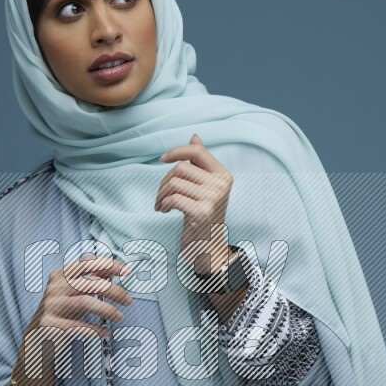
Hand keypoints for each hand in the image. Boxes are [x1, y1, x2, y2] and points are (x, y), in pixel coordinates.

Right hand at [17, 255, 133, 380]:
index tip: (126, 270)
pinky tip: (105, 332)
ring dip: (107, 309)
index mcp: (60, 275)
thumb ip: (89, 282)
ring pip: (85, 302)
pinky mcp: (50, 324)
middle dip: (114, 291)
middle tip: (128, 300)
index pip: (86, 263)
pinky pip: (78, 325)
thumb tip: (113, 272)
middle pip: (90, 282)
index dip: (108, 264)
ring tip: (119, 317)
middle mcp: (54, 287)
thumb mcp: (73, 294)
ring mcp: (51, 305)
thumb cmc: (61, 314)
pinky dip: (95, 329)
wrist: (37, 339)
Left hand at [154, 133, 233, 273]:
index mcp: (223, 175)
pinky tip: (164, 211)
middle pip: (181, 168)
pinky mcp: (202, 213)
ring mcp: (213, 199)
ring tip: (161, 204)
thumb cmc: (203, 216)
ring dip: (161, 194)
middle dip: (164, 181)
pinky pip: (173, 198)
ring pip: (175, 183)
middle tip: (161, 196)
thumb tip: (195, 137)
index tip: (162, 159)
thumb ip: (200, 164)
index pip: (198, 152)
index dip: (177, 151)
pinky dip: (163, 204)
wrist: (208, 248)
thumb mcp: (204, 187)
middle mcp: (221, 185)